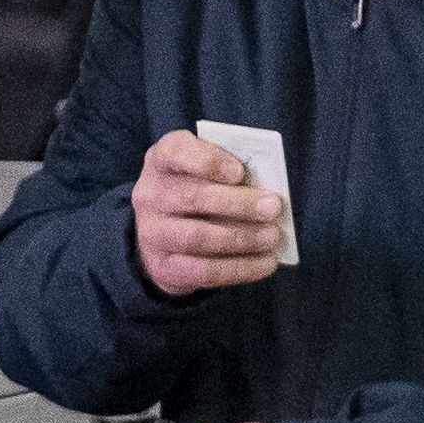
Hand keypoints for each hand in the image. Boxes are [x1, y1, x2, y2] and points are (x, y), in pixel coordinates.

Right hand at [132, 129, 286, 296]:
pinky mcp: (162, 266)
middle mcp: (150, 195)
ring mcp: (152, 233)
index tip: (239, 172)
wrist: (163, 232)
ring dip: (242, 238)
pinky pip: (203, 271)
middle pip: (192, 197)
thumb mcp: (205, 170)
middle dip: (238, 203)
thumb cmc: (196, 189)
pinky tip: (266, 262)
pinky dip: (240, 268)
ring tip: (273, 236)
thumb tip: (265, 192)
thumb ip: (230, 171)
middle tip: (273, 207)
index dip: (208, 161)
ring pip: (197, 237)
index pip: (175, 152)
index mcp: (161, 160)